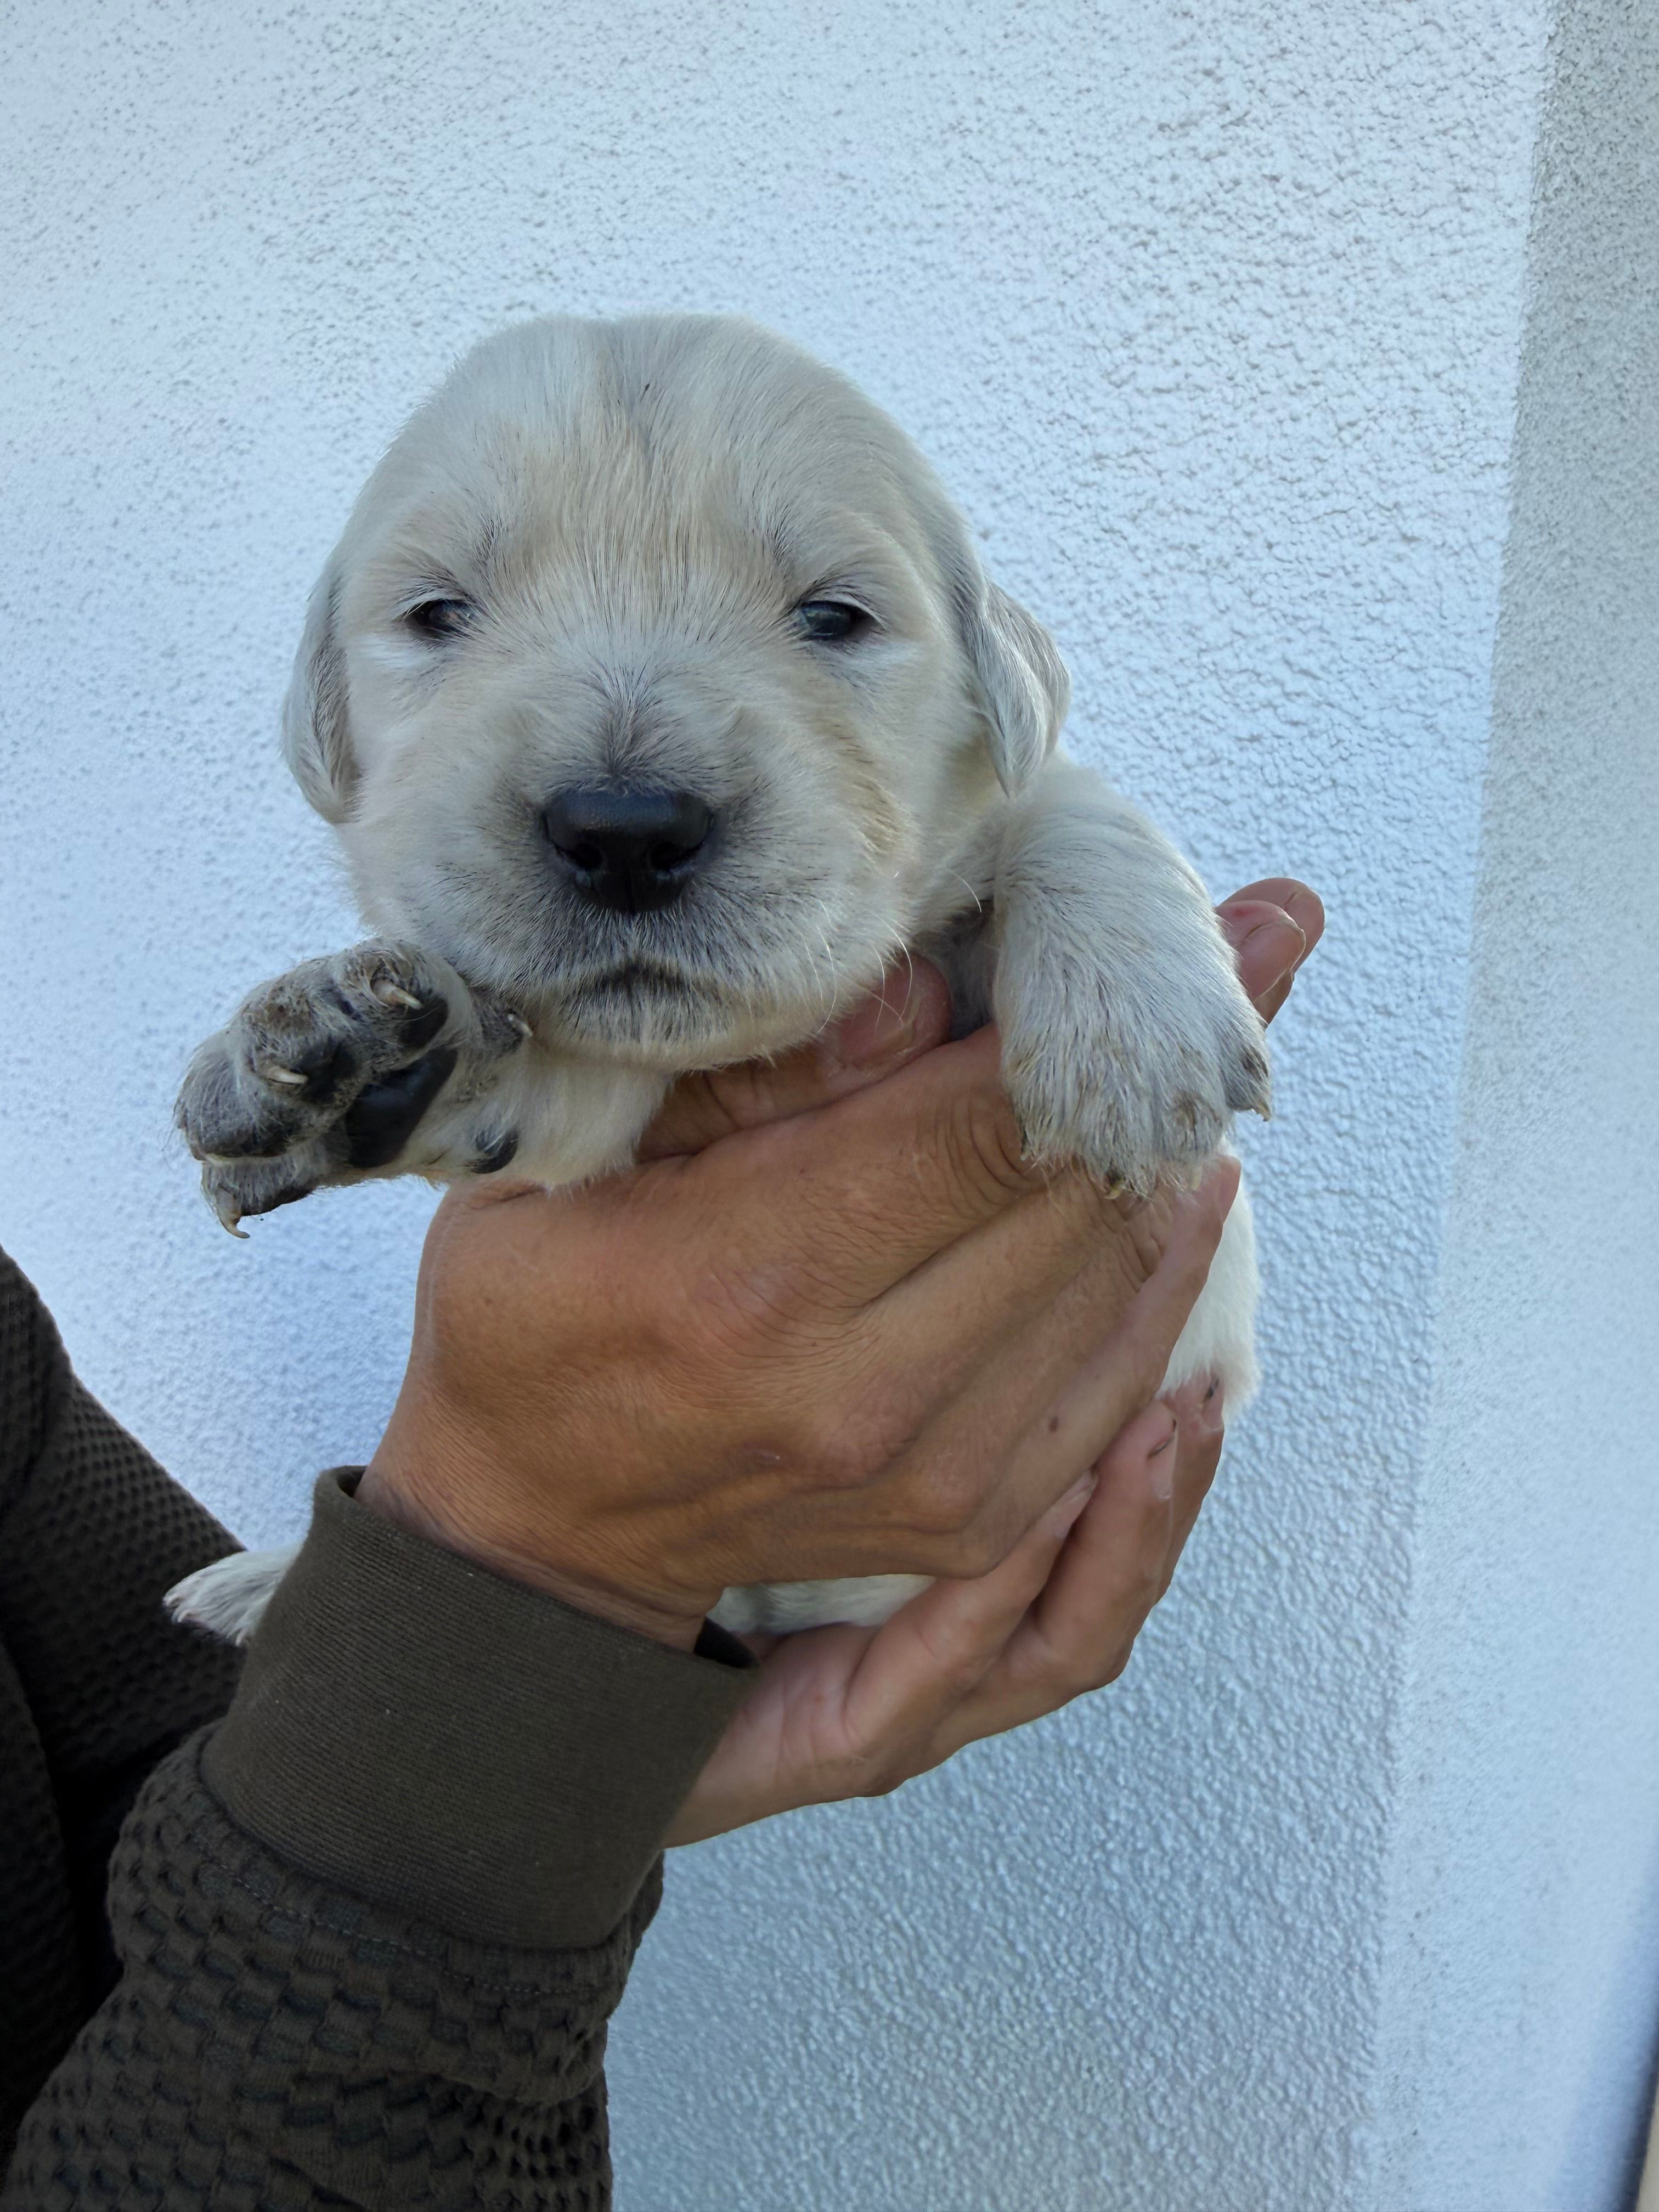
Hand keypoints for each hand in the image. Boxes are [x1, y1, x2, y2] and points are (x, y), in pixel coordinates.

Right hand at [357, 1019, 1240, 1654]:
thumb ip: (742, 1078)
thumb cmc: (529, 1326)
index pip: (982, 1123)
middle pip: (1072, 1198)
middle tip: (1256, 960)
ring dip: (1178, 1177)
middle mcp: (858, 1384)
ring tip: (1213, 1072)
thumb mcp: (569, 1171)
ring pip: (1112, 1293)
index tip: (1234, 928)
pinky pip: (1108, 1394)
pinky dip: (1163, 1295)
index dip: (1117, 1017)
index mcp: (752, 1271)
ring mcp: (923, 1473)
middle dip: (1171, 1073)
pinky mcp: (959, 1524)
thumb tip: (914, 984)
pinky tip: (1189, 1210)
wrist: (530, 1544)